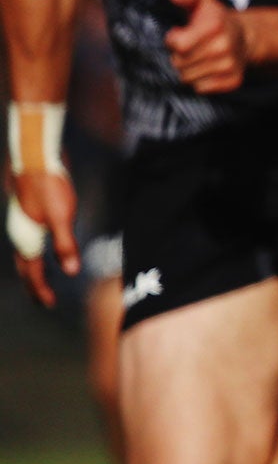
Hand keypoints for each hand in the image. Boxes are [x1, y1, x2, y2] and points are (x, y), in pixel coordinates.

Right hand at [7, 166, 78, 307]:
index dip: (41, 289)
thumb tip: (71, 272)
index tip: (50, 304)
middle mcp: (20, 235)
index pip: (33, 273)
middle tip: (42, 300)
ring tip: (39, 280)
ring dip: (32, 270)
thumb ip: (65, 244)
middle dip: (33, 285)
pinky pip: (28, 242)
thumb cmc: (48, 186)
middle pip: (25, 267)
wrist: (34, 160)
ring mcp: (21, 225)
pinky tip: (41, 250)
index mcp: (27, 239)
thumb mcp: (61, 216)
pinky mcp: (27, 214)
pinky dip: (33, 254)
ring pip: (24, 254)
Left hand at [165, 0, 249, 93]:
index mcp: (215, 26)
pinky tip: (206, 68)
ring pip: (188, 78)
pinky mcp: (233, 80)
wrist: (245, 36)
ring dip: (188, 69)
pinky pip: (201, 88)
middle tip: (190, 47)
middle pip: (180, 64)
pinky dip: (200, 81)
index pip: (179, 45)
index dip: (173, 40)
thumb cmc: (215, 18)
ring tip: (197, 57)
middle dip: (179, 56)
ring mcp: (230, 65)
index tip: (180, 33)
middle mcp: (224, 47)